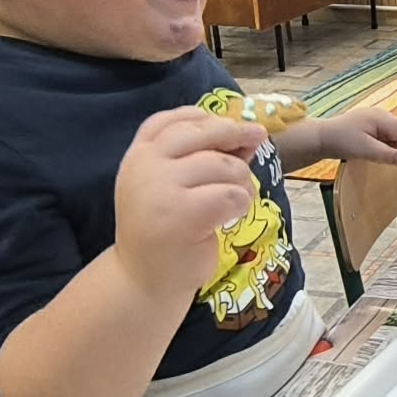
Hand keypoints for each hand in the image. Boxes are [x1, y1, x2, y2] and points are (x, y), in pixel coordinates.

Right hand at [113, 109, 267, 299]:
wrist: (144, 279)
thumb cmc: (164, 229)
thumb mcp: (172, 185)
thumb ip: (201, 157)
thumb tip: (249, 133)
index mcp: (138, 155)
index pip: (171, 120)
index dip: (204, 117)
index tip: (228, 124)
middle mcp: (145, 166)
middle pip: (202, 133)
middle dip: (236, 133)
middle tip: (258, 137)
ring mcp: (161, 188)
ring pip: (223, 165)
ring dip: (242, 181)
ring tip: (238, 198)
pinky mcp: (183, 214)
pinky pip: (231, 194)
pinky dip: (241, 204)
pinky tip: (232, 216)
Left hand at [325, 107, 396, 164]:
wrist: (320, 137)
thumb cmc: (342, 142)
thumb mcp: (365, 150)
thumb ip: (386, 154)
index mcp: (380, 117)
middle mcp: (378, 113)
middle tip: (392, 159)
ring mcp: (371, 115)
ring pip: (391, 129)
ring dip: (391, 142)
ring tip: (381, 154)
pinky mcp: (365, 121)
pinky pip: (382, 130)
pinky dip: (383, 140)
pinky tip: (373, 148)